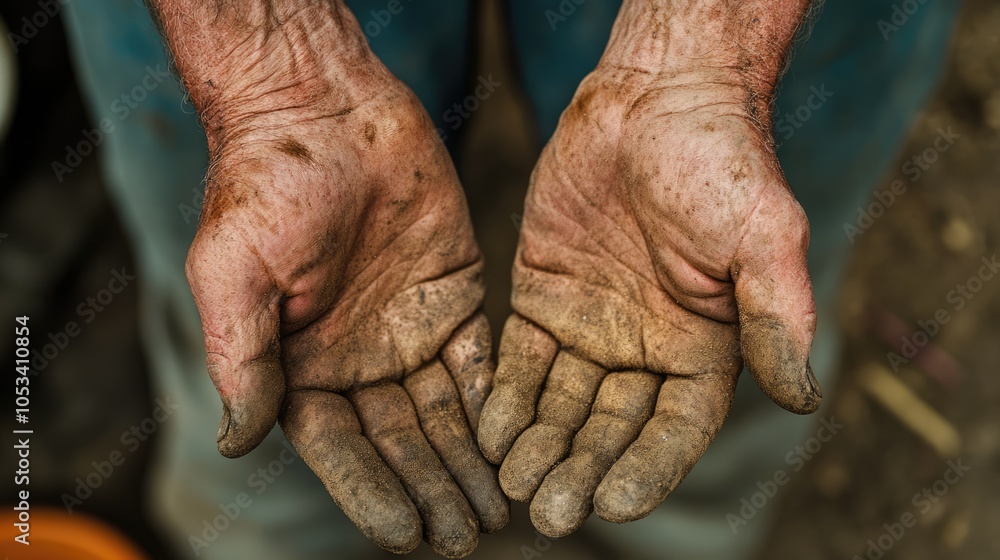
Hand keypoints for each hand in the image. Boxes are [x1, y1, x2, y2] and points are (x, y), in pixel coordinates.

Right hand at [165, 3, 506, 555]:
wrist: (321, 108)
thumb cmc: (263, 184)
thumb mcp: (233, 272)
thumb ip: (240, 358)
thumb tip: (237, 443)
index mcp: (301, 365)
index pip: (340, 447)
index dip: (370, 491)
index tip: (404, 534)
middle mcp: (359, 359)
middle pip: (401, 441)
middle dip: (432, 489)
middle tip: (466, 538)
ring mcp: (409, 329)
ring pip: (445, 412)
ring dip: (469, 462)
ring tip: (498, 510)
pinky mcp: (454, 295)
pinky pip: (480, 358)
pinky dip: (495, 401)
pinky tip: (517, 441)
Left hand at [478, 12, 819, 535]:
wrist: (653, 98)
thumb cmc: (720, 160)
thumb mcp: (764, 235)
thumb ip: (778, 316)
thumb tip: (802, 400)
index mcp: (704, 348)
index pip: (675, 428)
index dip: (647, 467)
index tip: (614, 503)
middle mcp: (645, 349)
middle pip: (610, 428)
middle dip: (580, 469)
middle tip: (547, 511)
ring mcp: (591, 328)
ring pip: (561, 404)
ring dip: (537, 445)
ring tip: (511, 482)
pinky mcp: (542, 299)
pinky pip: (521, 360)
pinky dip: (505, 396)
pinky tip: (487, 429)